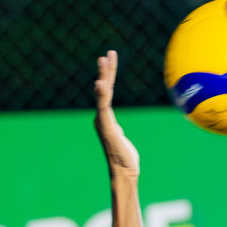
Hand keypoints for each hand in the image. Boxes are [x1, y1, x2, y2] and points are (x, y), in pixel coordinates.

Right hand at [93, 51, 138, 173]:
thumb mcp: (122, 141)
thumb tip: (118, 134)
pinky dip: (101, 94)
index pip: (107, 92)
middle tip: (108, 54)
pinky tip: (100, 84)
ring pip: (103, 94)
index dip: (108, 76)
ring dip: (104, 76)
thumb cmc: (126, 160)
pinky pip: (103, 106)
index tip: (110, 60)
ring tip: (104, 60)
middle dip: (106, 71)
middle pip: (104, 89)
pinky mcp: (106, 126)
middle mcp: (101, 117)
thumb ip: (117, 134)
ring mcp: (103, 121)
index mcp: (105, 118)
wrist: (123, 172)